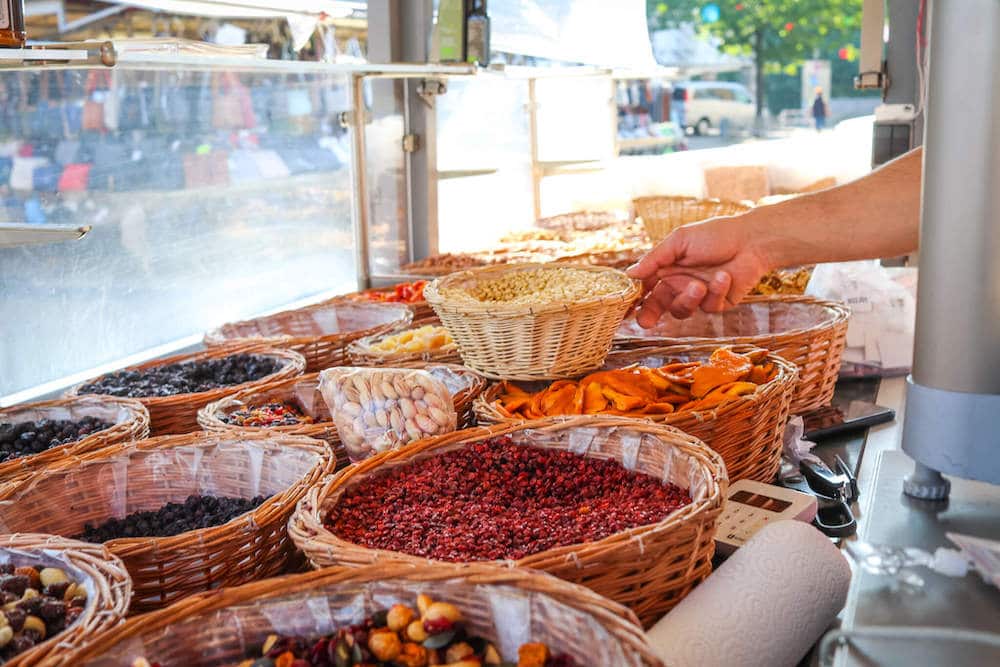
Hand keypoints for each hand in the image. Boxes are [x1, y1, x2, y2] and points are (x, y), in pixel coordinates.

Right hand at [627, 215, 771, 325]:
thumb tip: (629, 274)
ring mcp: (698, 296)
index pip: (645, 287)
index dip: (635, 298)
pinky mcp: (717, 303)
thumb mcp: (680, 241)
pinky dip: (716, 291)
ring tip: (699, 285)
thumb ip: (654, 259)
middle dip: (649, 315)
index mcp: (668, 268)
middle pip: (658, 306)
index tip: (626, 308)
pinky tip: (724, 276)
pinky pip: (708, 307)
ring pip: (682, 310)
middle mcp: (680, 284)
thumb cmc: (715, 235)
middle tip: (645, 321)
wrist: (752, 240)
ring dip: (688, 299)